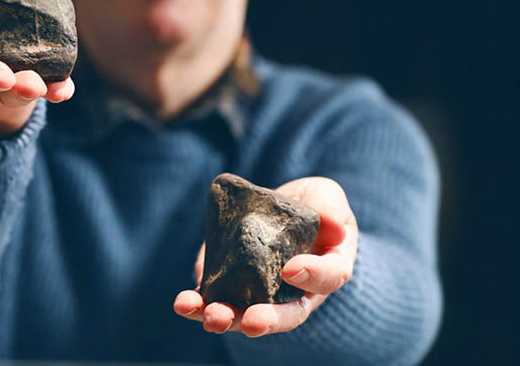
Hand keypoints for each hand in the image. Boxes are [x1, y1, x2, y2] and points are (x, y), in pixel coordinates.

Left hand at [173, 176, 357, 336]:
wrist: (279, 206)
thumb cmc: (311, 204)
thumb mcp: (326, 197)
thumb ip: (331, 209)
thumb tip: (335, 226)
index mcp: (326, 269)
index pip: (328, 278)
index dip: (313, 276)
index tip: (292, 269)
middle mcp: (294, 292)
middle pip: (284, 314)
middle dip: (265, 320)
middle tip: (250, 322)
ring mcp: (259, 292)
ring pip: (245, 314)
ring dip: (226, 318)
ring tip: (210, 316)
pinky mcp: (228, 284)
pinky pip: (214, 299)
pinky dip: (198, 304)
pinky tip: (184, 302)